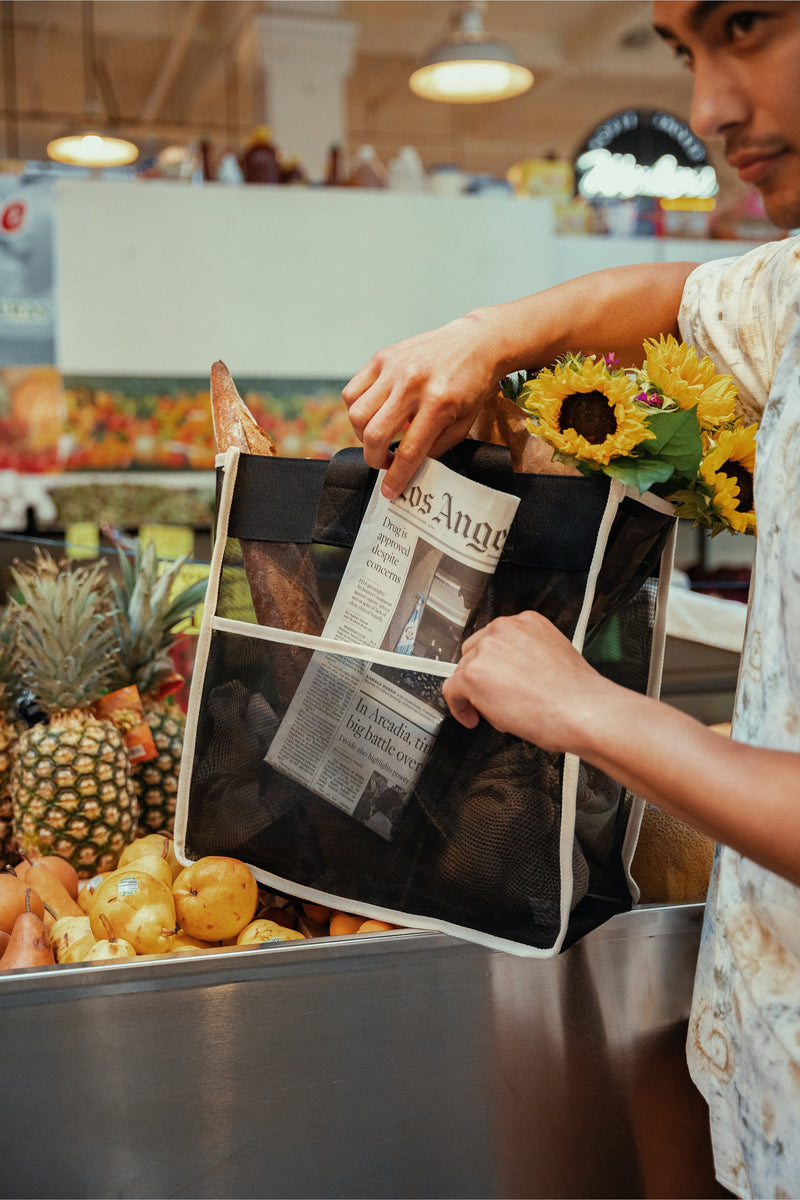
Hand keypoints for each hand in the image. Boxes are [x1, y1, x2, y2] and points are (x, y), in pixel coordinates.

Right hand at [343, 313, 502, 497]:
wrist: (475, 343)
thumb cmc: (471, 386)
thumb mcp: (463, 424)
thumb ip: (435, 448)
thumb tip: (409, 470)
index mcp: (439, 404)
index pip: (409, 451)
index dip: (396, 477)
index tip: (390, 491)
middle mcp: (412, 385)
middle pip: (375, 434)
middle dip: (374, 458)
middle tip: (384, 462)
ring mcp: (394, 369)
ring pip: (356, 414)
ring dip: (362, 435)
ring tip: (377, 437)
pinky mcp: (382, 358)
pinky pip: (352, 391)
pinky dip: (356, 409)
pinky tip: (373, 413)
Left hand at [443, 611, 609, 753]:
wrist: (580, 710)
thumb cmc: (576, 694)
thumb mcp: (554, 655)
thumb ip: (526, 656)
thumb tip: (510, 674)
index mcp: (526, 621)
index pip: (495, 638)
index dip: (494, 663)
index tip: (497, 676)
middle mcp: (503, 629)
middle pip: (474, 651)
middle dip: (481, 675)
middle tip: (491, 696)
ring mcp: (486, 650)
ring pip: (463, 671)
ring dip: (473, 692)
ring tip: (493, 711)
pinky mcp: (472, 674)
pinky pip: (451, 690)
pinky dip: (459, 707)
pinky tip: (471, 716)